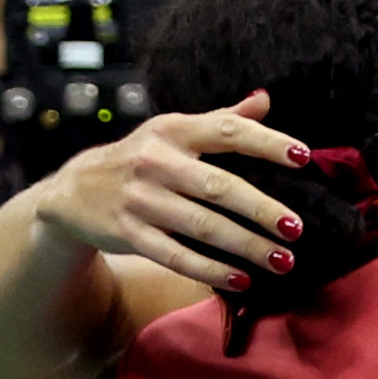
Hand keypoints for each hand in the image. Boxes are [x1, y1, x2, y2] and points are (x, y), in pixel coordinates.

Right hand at [33, 94, 309, 290]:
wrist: (73, 191)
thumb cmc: (142, 159)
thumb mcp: (173, 132)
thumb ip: (221, 119)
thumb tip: (266, 99)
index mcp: (174, 130)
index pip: (227, 131)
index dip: (267, 143)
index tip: (304, 158)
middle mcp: (156, 161)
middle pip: (219, 187)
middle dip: (261, 210)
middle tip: (296, 229)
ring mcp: (141, 200)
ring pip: (202, 226)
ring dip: (245, 245)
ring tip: (283, 260)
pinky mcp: (128, 234)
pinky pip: (176, 256)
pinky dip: (211, 270)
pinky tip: (242, 279)